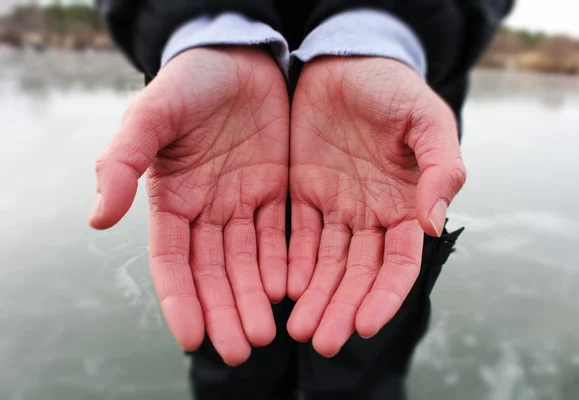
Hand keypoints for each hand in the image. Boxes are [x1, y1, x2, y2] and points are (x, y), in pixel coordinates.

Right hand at [89, 47, 288, 364]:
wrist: (238, 57)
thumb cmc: (187, 83)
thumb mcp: (149, 116)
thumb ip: (121, 163)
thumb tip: (97, 220)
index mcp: (171, 200)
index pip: (173, 262)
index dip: (180, 299)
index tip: (191, 339)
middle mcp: (207, 210)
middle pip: (214, 272)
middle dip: (225, 311)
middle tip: (240, 350)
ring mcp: (243, 202)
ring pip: (249, 262)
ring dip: (255, 298)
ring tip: (266, 334)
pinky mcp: (277, 190)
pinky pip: (281, 235)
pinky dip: (285, 263)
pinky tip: (291, 290)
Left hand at [287, 57, 465, 356]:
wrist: (347, 61)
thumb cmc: (394, 88)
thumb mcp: (427, 119)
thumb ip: (441, 166)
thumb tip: (436, 220)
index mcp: (406, 205)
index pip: (399, 263)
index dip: (385, 295)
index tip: (365, 324)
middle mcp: (371, 215)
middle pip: (357, 274)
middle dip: (342, 308)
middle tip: (321, 341)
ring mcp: (336, 207)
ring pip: (324, 264)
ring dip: (313, 297)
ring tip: (296, 329)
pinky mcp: (302, 193)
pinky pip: (295, 236)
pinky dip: (288, 264)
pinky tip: (279, 288)